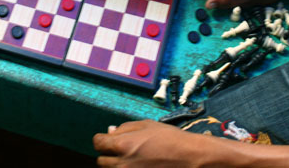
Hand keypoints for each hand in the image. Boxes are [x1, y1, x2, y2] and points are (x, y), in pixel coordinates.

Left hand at [94, 120, 216, 167]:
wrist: (190, 158)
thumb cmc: (171, 140)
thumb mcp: (147, 125)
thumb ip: (125, 128)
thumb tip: (110, 131)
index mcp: (123, 145)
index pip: (97, 143)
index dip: (103, 140)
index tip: (109, 140)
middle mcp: (122, 164)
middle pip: (101, 161)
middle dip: (109, 154)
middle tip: (123, 151)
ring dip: (117, 165)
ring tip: (133, 160)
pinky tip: (139, 166)